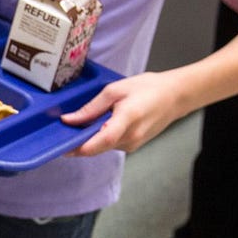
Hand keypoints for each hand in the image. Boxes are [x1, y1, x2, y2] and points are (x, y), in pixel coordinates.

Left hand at [60, 72, 182, 156]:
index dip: (78, 147)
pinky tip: (102, 124)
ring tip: (86, 122)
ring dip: (91, 139)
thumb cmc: (148, 88)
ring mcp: (133, 144)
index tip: (62, 145)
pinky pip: (111, 145)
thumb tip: (69, 120)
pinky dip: (102, 138)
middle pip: (97, 148)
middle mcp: (130, 138)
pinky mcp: (133, 146)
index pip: (99, 141)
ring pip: (103, 148)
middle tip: (64, 133)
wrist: (175, 96)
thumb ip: (91, 108)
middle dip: (78, 143)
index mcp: (126, 120)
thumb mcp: (116, 90)